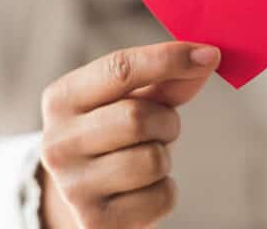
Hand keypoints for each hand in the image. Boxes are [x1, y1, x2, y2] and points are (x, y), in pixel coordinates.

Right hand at [39, 42, 220, 227]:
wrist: (85, 196)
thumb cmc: (114, 136)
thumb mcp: (130, 100)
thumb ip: (165, 79)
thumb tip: (206, 57)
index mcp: (61, 99)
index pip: (118, 70)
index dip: (168, 59)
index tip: (209, 54)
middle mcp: (57, 142)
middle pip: (138, 118)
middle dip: (166, 120)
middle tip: (163, 127)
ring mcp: (73, 186)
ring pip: (152, 160)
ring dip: (165, 156)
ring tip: (145, 157)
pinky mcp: (96, 222)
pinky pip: (160, 196)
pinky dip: (164, 190)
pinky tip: (142, 189)